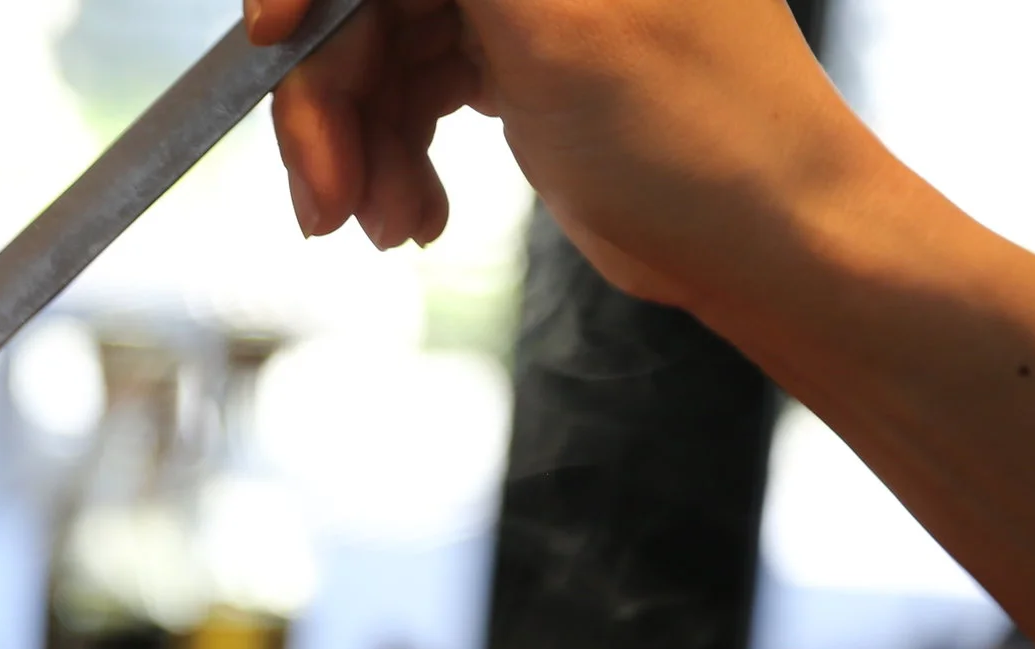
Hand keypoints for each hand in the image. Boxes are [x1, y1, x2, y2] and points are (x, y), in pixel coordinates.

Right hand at [255, 0, 880, 312]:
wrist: (768, 240)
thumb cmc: (699, 128)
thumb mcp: (551, 20)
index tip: (266, 44)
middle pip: (372, 0)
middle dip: (332, 102)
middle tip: (325, 202)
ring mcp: (526, 0)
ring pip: (381, 53)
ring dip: (361, 148)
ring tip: (387, 228)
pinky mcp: (520, 62)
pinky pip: (415, 94)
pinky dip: (398, 159)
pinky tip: (415, 218)